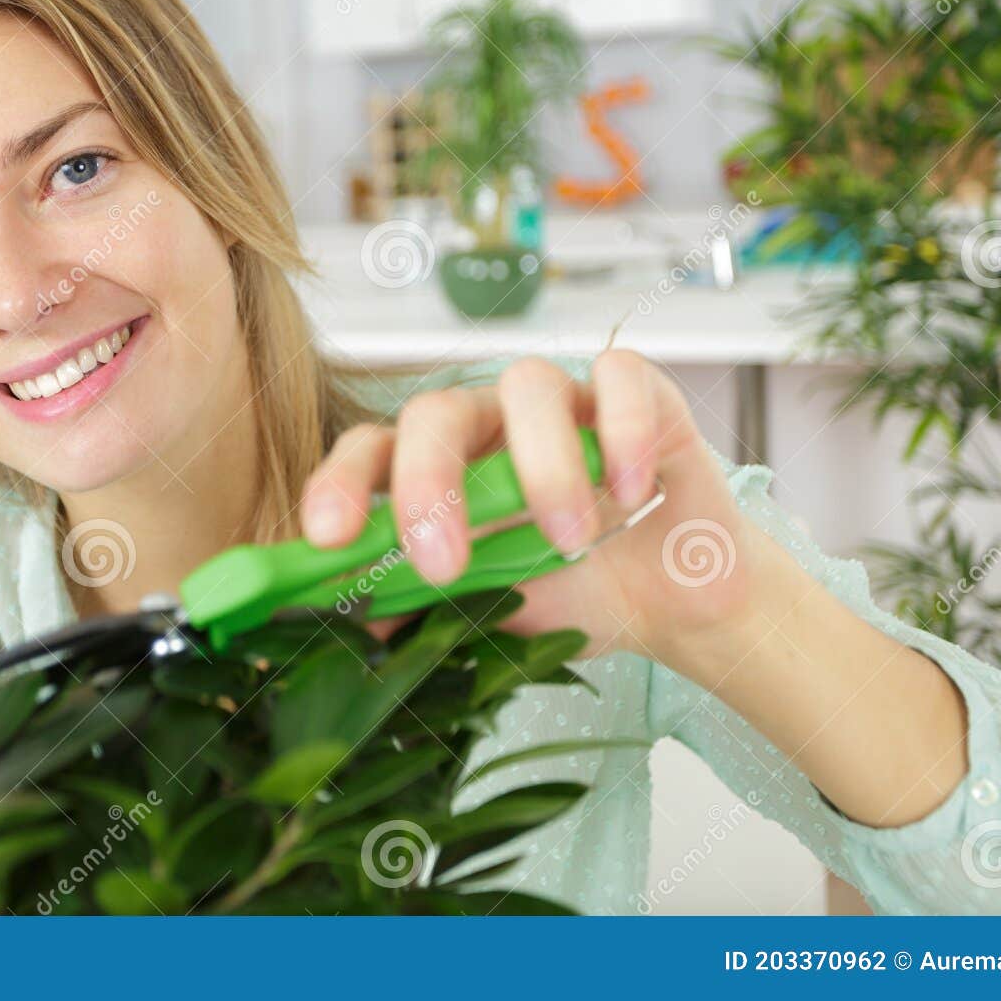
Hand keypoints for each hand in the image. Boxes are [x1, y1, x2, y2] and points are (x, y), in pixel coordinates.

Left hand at [299, 349, 771, 664]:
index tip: (328, 538)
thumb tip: (353, 626)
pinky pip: (621, 375)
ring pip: (527, 385)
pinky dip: (623, 431)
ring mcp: (562, 400)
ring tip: (569, 543)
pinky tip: (634, 494)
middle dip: (428, 485)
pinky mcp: (639, 393)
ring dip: (541, 468)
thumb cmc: (570, 592)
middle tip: (444, 565)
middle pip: (432, 413)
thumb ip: (425, 607)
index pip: (369, 450)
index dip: (340, 484)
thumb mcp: (490, 610)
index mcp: (437, 466)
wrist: (673, 601)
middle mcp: (489, 422)